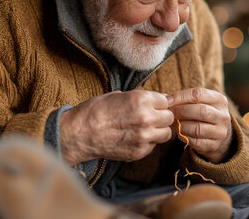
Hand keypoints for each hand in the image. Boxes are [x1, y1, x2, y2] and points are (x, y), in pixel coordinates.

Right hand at [59, 90, 173, 163]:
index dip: (159, 103)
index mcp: (141, 100)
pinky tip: (134, 139)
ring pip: (166, 134)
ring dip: (158, 131)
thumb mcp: (119, 95)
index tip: (153, 106)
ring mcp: (144, 137)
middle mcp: (147, 118)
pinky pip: (153, 146)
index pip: (166, 101)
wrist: (79, 133)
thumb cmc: (95, 111)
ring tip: (145, 129)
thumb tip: (156, 99)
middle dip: (161, 117)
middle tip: (150, 118)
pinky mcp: (139, 152)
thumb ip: (140, 98)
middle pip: (169, 118)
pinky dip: (148, 143)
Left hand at [167, 88, 231, 162]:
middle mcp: (223, 116)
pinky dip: (183, 136)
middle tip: (168, 113)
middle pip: (200, 111)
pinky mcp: (214, 145)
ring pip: (197, 128)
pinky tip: (178, 132)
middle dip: (180, 111)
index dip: (180, 96)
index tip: (167, 100)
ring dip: (180, 125)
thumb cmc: (202, 113)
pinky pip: (195, 141)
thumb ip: (183, 99)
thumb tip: (163, 98)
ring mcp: (220, 132)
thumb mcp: (199, 102)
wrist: (217, 132)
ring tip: (172, 123)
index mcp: (220, 99)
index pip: (198, 94)